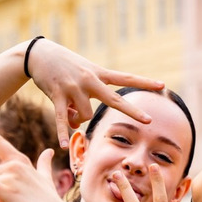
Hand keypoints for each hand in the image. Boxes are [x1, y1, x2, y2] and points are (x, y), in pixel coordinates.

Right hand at [25, 39, 165, 147]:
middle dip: (132, 111)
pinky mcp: (57, 95)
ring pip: (84, 116)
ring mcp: (73, 87)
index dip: (144, 82)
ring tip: (70, 114)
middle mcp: (89, 80)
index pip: (125, 78)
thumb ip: (85, 99)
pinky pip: (62, 119)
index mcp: (98, 73)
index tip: (162, 85)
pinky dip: (63, 133)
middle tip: (149, 121)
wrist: (38, 54)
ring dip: (78, 120)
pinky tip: (63, 147)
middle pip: (114, 100)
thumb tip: (77, 124)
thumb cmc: (63, 65)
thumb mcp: (81, 75)